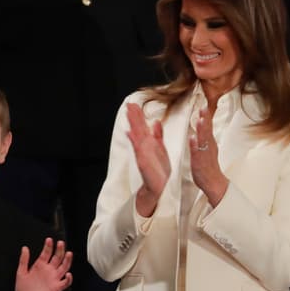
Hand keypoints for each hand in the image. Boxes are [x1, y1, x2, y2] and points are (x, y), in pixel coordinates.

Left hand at [15, 237, 72, 290]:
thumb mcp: (20, 274)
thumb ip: (23, 261)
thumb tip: (24, 248)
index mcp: (39, 266)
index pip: (46, 253)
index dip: (48, 246)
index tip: (49, 240)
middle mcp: (48, 271)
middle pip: (57, 258)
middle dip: (59, 250)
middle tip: (60, 243)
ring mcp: (53, 279)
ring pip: (63, 267)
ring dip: (67, 260)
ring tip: (68, 253)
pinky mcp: (56, 288)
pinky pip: (65, 282)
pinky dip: (68, 278)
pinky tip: (68, 274)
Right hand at [126, 101, 169, 216]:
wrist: (159, 186)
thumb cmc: (160, 169)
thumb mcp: (161, 148)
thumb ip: (158, 135)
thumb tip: (155, 121)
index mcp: (149, 142)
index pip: (142, 126)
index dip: (138, 115)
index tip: (134, 104)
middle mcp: (144, 146)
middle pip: (138, 128)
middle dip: (134, 116)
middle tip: (129, 104)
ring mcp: (143, 153)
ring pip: (137, 135)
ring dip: (133, 124)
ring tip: (128, 113)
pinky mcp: (143, 161)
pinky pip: (138, 149)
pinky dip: (134, 141)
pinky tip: (129, 133)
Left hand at [189, 105, 228, 207]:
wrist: (213, 182)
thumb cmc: (209, 165)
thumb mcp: (208, 147)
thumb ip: (205, 136)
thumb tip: (204, 124)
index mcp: (210, 142)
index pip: (208, 127)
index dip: (206, 117)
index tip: (204, 106)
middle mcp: (208, 146)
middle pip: (207, 130)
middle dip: (205, 119)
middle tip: (203, 108)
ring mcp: (204, 153)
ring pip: (203, 140)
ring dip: (201, 130)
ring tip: (200, 120)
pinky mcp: (199, 162)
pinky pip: (196, 152)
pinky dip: (195, 145)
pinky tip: (192, 138)